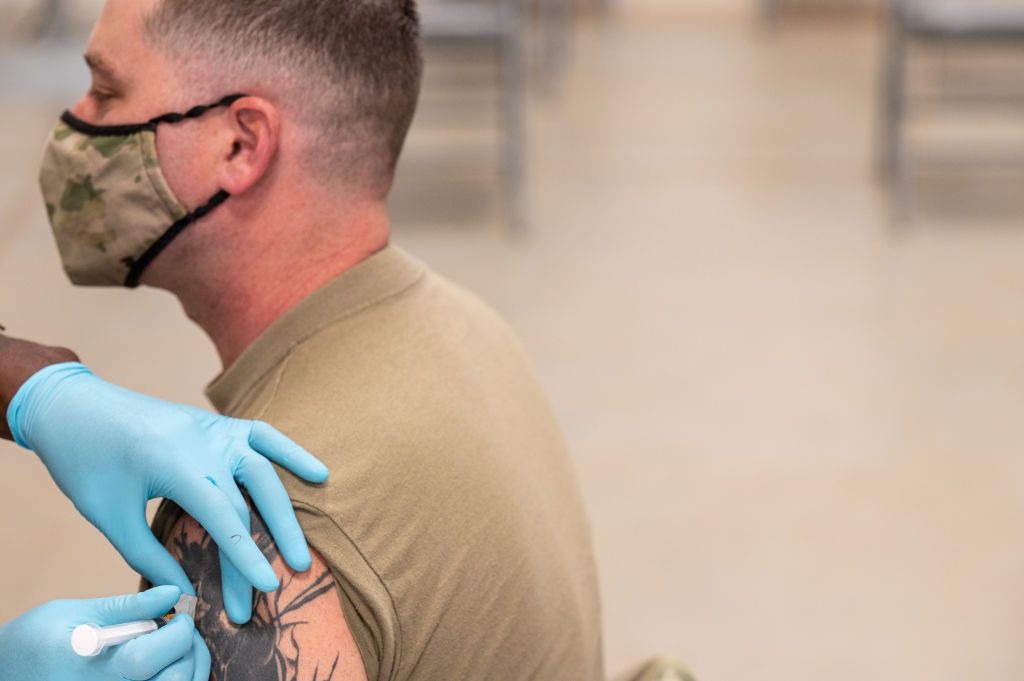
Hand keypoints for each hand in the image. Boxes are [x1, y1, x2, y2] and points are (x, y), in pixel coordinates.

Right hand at [0, 586, 208, 680]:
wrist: (7, 673)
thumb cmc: (37, 641)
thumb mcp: (76, 614)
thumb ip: (128, 607)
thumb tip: (174, 593)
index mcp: (92, 668)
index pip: (150, 656)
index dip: (178, 632)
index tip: (179, 615)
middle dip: (189, 651)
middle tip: (181, 632)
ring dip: (189, 669)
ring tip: (178, 648)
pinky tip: (168, 665)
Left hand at [6, 362, 329, 623]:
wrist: (73, 406)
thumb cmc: (85, 462)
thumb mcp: (110, 516)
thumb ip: (150, 556)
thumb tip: (185, 592)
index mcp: (172, 461)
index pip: (223, 515)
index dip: (246, 555)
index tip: (265, 590)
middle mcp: (202, 441)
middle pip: (247, 499)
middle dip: (264, 548)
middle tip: (280, 587)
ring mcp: (213, 428)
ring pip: (264, 469)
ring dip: (286, 513)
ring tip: (301, 552)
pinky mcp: (216, 423)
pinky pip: (263, 435)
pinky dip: (292, 453)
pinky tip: (318, 473)